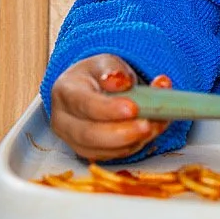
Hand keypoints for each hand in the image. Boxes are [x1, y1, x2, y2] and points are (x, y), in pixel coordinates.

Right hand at [48, 55, 171, 160]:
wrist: (90, 88)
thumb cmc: (97, 75)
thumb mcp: (105, 62)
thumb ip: (114, 70)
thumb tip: (122, 82)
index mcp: (65, 91)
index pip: (83, 104)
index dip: (108, 109)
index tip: (133, 108)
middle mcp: (63, 120)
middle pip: (89, 135)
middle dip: (122, 134)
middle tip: (147, 126)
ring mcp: (73, 140)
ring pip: (101, 150)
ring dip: (132, 141)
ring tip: (156, 126)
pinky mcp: (87, 153)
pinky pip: (111, 156)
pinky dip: (133, 146)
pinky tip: (150, 132)